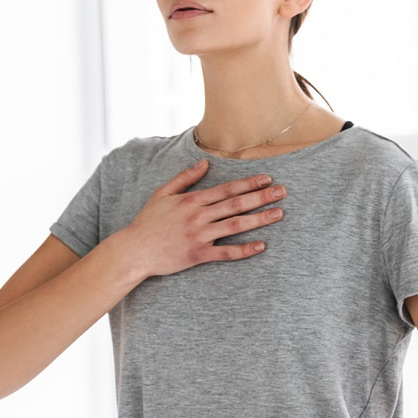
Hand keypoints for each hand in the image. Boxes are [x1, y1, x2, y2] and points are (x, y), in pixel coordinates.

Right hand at [120, 159, 285, 277]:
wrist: (134, 250)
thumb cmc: (148, 221)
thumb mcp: (162, 193)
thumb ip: (185, 178)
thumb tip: (205, 162)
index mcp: (192, 200)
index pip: (226, 189)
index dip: (249, 183)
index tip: (267, 178)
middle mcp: (198, 216)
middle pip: (236, 204)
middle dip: (261, 197)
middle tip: (282, 192)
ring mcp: (199, 236)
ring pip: (235, 226)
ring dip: (259, 219)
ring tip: (279, 213)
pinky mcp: (198, 255)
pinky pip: (226, 253)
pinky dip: (244, 250)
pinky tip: (261, 246)